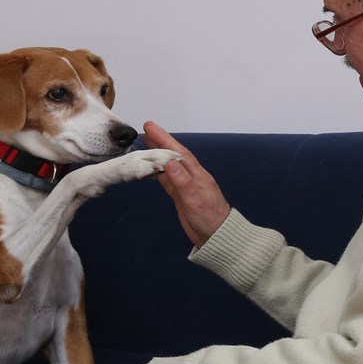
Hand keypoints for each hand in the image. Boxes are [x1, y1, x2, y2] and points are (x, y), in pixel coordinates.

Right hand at [142, 121, 230, 247]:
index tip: (150, 127)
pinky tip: (152, 168)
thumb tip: (168, 162)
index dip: (164, 139)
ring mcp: (185, 186)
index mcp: (196, 173)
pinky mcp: (181, 196)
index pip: (177, 152)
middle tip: (146, 130)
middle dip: (160, 142)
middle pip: (172, 155)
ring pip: (168, 166)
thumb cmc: (209, 217)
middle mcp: (190, 176)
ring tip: (146, 144)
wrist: (216, 236)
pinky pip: (167, 180)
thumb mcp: (194, 198)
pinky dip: (158, 172)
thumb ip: (182, 180)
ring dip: (158, 155)